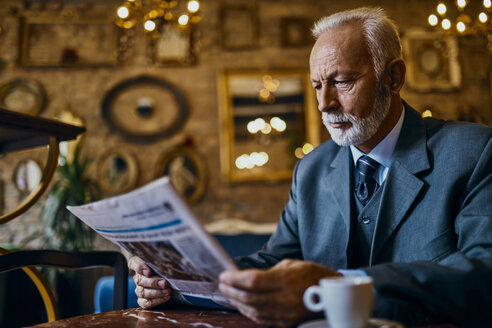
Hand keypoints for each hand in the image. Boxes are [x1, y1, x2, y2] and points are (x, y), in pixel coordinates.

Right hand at [128, 256, 171, 307]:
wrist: (173, 281)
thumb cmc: (168, 268)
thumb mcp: (167, 261)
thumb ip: (164, 259)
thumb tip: (171, 256)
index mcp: (140, 264)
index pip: (133, 263)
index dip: (139, 267)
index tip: (148, 272)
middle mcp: (138, 277)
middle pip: (139, 280)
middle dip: (153, 282)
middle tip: (164, 283)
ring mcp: (139, 289)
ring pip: (142, 292)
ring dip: (156, 292)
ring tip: (167, 291)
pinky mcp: (143, 300)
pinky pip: (146, 302)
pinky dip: (157, 300)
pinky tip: (166, 297)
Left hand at [219, 259, 340, 326]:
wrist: (334, 295)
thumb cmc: (313, 274)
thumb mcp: (292, 264)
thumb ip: (270, 271)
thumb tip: (250, 277)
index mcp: (286, 280)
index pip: (253, 281)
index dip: (235, 279)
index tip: (224, 275)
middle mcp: (285, 299)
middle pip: (249, 297)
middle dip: (231, 290)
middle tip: (222, 284)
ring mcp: (285, 313)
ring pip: (253, 310)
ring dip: (237, 302)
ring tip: (228, 293)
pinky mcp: (286, 322)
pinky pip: (261, 319)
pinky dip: (248, 312)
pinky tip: (242, 305)